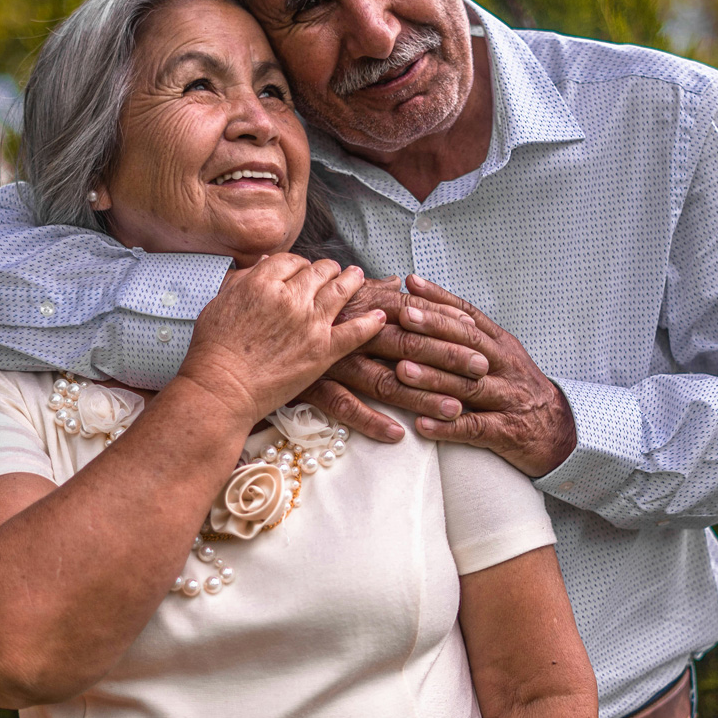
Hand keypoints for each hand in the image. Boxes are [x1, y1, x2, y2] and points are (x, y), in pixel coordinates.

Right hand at [178, 255, 384, 425]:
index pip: (291, 261)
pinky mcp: (323, 350)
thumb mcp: (219, 303)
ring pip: (341, 291)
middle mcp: (290, 297)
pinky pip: (356, 331)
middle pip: (319, 271)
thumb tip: (261, 264)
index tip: (302, 270)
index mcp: (262, 282)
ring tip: (358, 277)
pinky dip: (371, 322)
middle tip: (335, 270)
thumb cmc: (213, 350)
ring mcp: (310, 323)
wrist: (221, 388)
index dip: (299, 264)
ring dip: (352, 281)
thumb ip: (242, 280)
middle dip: (328, 269)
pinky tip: (379, 316)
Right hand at [299, 276, 490, 441]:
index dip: (445, 324)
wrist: (237, 339)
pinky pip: (346, 407)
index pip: (412, 314)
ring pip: (385, 379)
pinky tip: (399, 434)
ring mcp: (331, 359)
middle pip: (408, 345)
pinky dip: (372, 421)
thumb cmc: (290, 312)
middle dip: (448, 359)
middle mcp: (348, 330)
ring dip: (421, 396)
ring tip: (455, 410)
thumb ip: (368, 291)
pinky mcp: (313, 385)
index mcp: (358, 306)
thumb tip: (397, 282)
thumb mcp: (331, 293)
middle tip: (481, 372)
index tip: (476, 337)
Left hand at [395, 275, 576, 476]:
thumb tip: (432, 309)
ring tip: (401, 370)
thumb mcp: (503, 357)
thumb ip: (472, 337)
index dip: (441, 299)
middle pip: (469, 344)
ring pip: (468, 386)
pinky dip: (447, 427)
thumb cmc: (519, 390)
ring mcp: (507, 399)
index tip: (412, 285)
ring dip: (433, 378)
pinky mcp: (506, 431)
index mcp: (502, 346)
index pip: (469, 316)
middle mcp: (505, 367)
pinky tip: (421, 424)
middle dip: (434, 329)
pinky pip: (474, 428)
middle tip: (404, 316)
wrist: (560, 431)